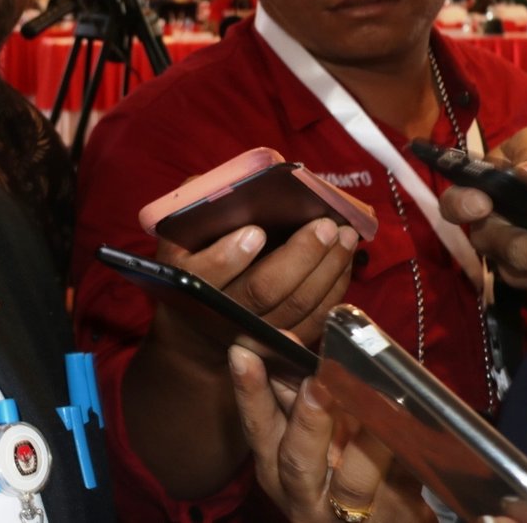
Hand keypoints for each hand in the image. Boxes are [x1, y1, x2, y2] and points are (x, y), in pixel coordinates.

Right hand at [151, 214, 359, 360]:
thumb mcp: (181, 234)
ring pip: (296, 307)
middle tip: (326, 226)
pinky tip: (345, 262)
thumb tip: (235, 182)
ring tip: (346, 236)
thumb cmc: (194, 260)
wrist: (198, 327)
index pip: (207, 276)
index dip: (229, 256)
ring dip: (327, 270)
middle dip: (299, 256)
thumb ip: (199, 206)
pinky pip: (315, 321)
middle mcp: (220, 314)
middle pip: (262, 291)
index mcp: (189, 281)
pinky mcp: (283, 344)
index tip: (256, 232)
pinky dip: (334, 290)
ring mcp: (254, 335)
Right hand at [229, 344, 433, 522]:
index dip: (250, 393)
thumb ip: (296, 399)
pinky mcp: (396, 520)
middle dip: (307, 422)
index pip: (258, 428)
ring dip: (365, 443)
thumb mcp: (310, 445)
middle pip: (298, 462)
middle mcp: (305, 497)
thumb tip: (286, 340)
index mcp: (277, 471)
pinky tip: (414, 428)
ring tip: (381, 405)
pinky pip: (404, 485)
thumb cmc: (338, 479)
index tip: (244, 354)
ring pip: (354, 483)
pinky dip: (408, 455)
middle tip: (316, 383)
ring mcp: (351, 516)